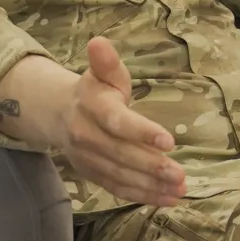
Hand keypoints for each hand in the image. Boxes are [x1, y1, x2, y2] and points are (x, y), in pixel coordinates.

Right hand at [60, 37, 185, 206]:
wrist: (59, 113)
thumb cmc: (94, 91)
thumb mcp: (103, 73)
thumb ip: (106, 62)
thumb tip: (99, 42)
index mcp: (91, 105)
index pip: (117, 121)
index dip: (142, 132)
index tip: (169, 142)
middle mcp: (85, 134)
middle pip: (120, 154)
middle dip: (151, 166)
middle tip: (180, 174)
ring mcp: (86, 157)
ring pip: (120, 175)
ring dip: (151, 185)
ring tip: (179, 189)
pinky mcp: (91, 174)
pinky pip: (116, 188)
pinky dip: (142, 196)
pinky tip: (166, 199)